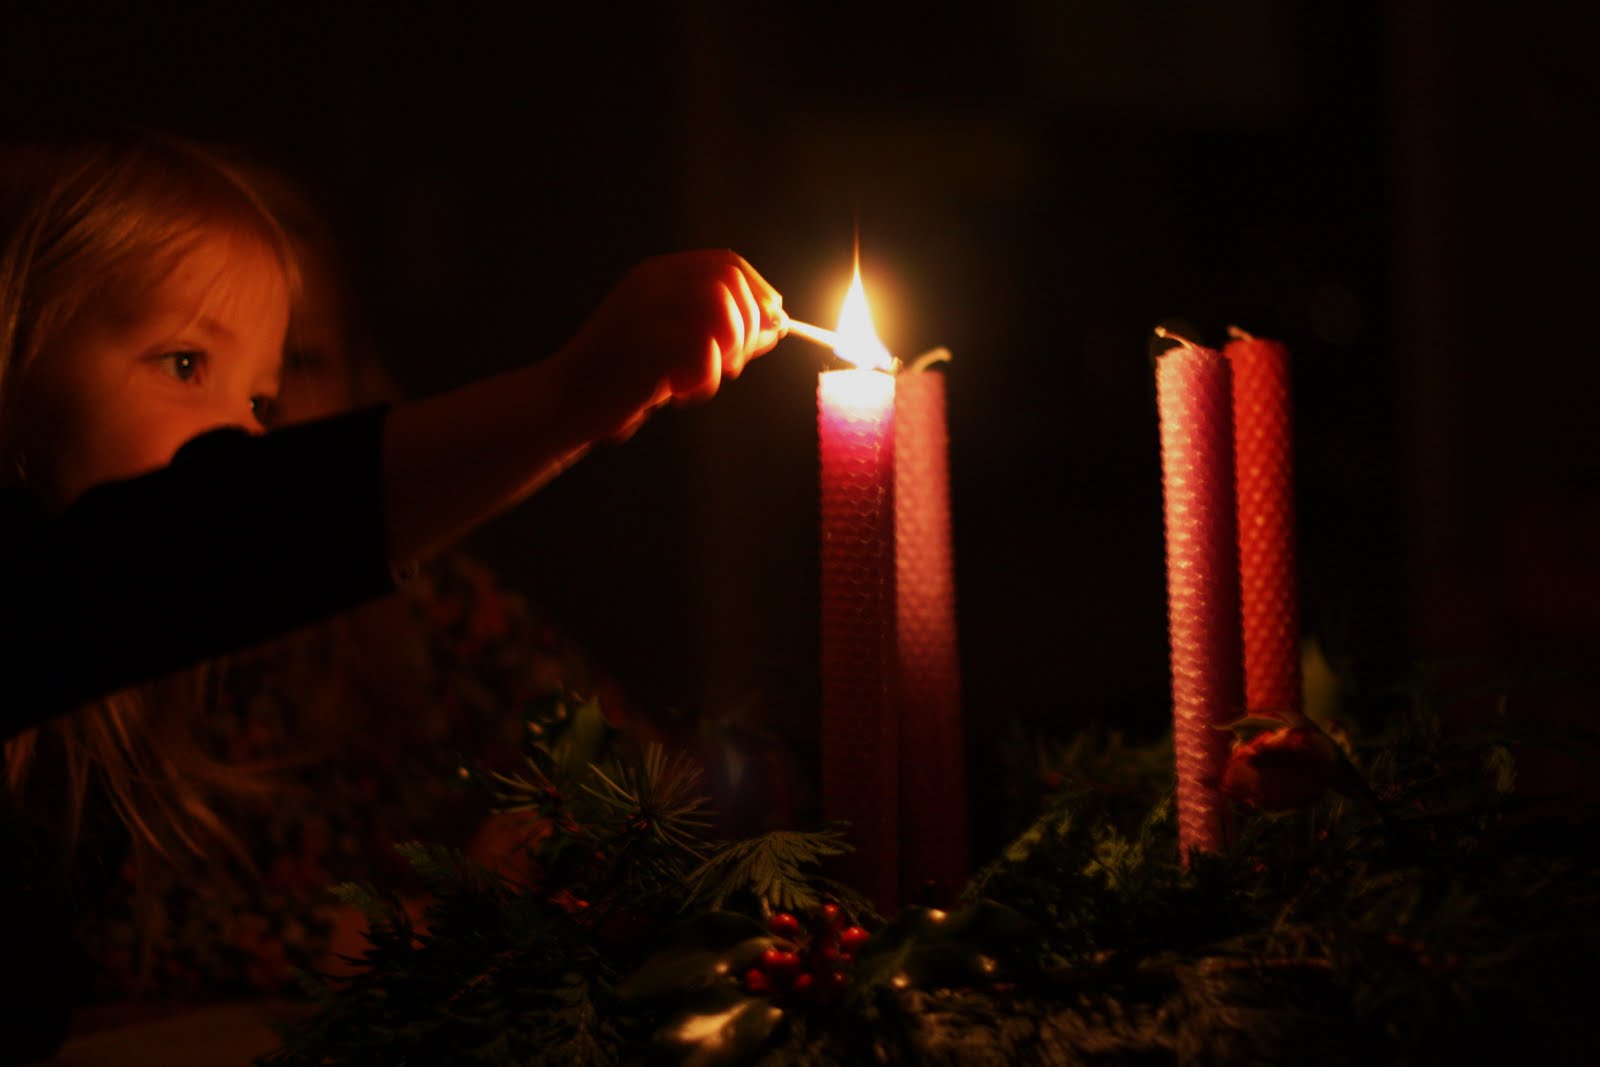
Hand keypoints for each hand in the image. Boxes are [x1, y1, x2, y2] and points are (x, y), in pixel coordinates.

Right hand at [554, 250, 784, 440]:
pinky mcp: (642, 338)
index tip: (774, 322)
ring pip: (721, 309)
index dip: (759, 291)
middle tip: (732, 366)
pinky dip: (705, 379)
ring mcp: (644, 306)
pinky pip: (704, 349)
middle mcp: (651, 282)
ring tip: (701, 381)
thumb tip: (777, 327)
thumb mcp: (679, 352)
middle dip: (748, 327)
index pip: (726, 263)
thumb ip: (724, 336)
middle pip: (730, 283)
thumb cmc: (623, 380)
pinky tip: (681, 395)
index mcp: (658, 276)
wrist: (566, 404)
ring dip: (727, 353)